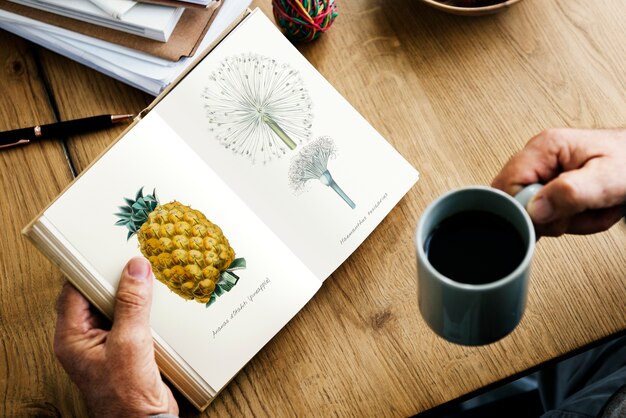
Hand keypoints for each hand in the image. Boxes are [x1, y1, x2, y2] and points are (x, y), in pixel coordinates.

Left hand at [54, 257, 178, 416]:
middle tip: (133, 259)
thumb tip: (136, 270)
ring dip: (132, 294)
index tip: (108, 251)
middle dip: (115, 278)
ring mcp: (106, 344)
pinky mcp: (127, 349)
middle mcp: (86, 339)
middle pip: (96, 296)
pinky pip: (132, 319)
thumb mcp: (130, 343)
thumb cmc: (126, 395)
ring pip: (116, 307)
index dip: (90, 269)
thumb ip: (132, 305)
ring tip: (148, 276)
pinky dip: (144, 309)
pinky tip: (158, 301)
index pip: (74, 291)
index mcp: (72, 338)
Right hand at [492, 128, 625, 235]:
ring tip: (592, 209)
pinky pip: (548, 214)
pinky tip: (586, 210)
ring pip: (534, 212)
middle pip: (517, 201)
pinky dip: (570, 221)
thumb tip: (534, 209)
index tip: (555, 216)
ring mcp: (545, 171)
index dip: (527, 209)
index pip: (508, 186)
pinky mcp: (553, 185)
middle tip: (580, 212)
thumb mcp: (608, 179)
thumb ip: (570, 193)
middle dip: (551, 219)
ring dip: (567, 221)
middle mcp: (539, 157)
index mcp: (545, 147)